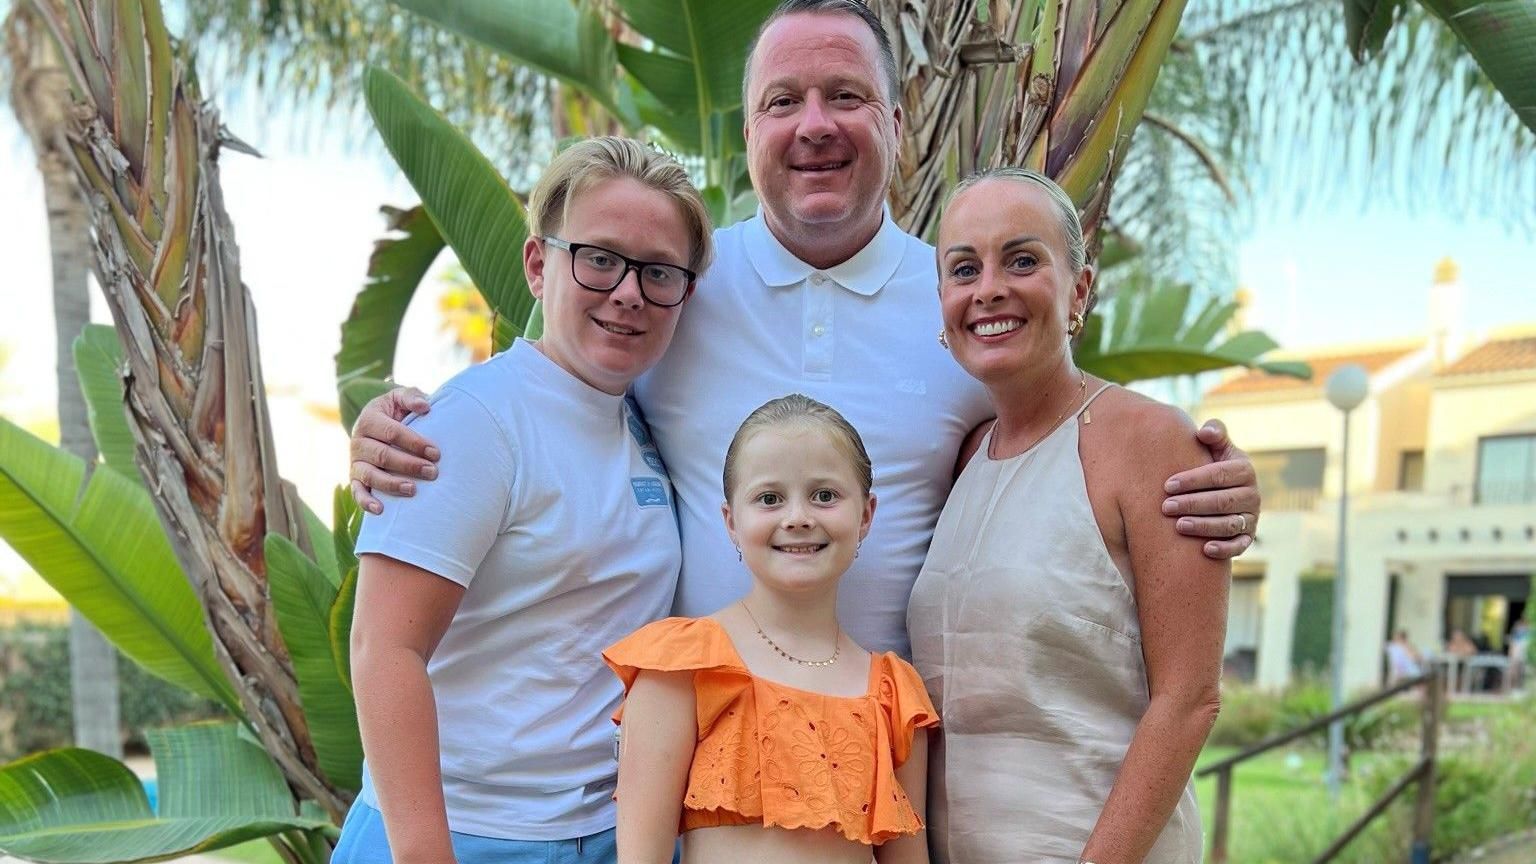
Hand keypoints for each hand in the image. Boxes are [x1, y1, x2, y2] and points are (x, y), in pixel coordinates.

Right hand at [350, 386, 440, 514]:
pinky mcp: (355, 477)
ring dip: (391, 484)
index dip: (413, 442)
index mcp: (369, 418)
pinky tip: (381, 510)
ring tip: (413, 490)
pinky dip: (366, 501)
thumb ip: (412, 396)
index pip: (391, 432)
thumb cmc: (398, 411)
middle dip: (409, 465)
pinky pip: (357, 491)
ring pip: (370, 475)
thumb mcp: (402, 398)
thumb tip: (425, 407)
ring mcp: (356, 461)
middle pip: (382, 455)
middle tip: (433, 472)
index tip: (436, 453)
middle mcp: (358, 440)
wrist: (382, 426)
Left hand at [1161, 419, 1258, 559]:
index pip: (1219, 475)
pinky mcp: (1248, 537)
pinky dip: (1225, 549)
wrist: (1223, 490)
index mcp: (1245, 470)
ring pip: (1229, 525)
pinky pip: (1240, 546)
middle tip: (1166, 507)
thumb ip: (1215, 434)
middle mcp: (1252, 495)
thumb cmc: (1212, 464)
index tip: (1167, 485)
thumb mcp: (1217, 448)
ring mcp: (1251, 518)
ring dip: (1204, 526)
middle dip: (1193, 504)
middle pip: (1223, 501)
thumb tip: (1205, 432)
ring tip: (1178, 526)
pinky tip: (1205, 550)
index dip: (1193, 480)